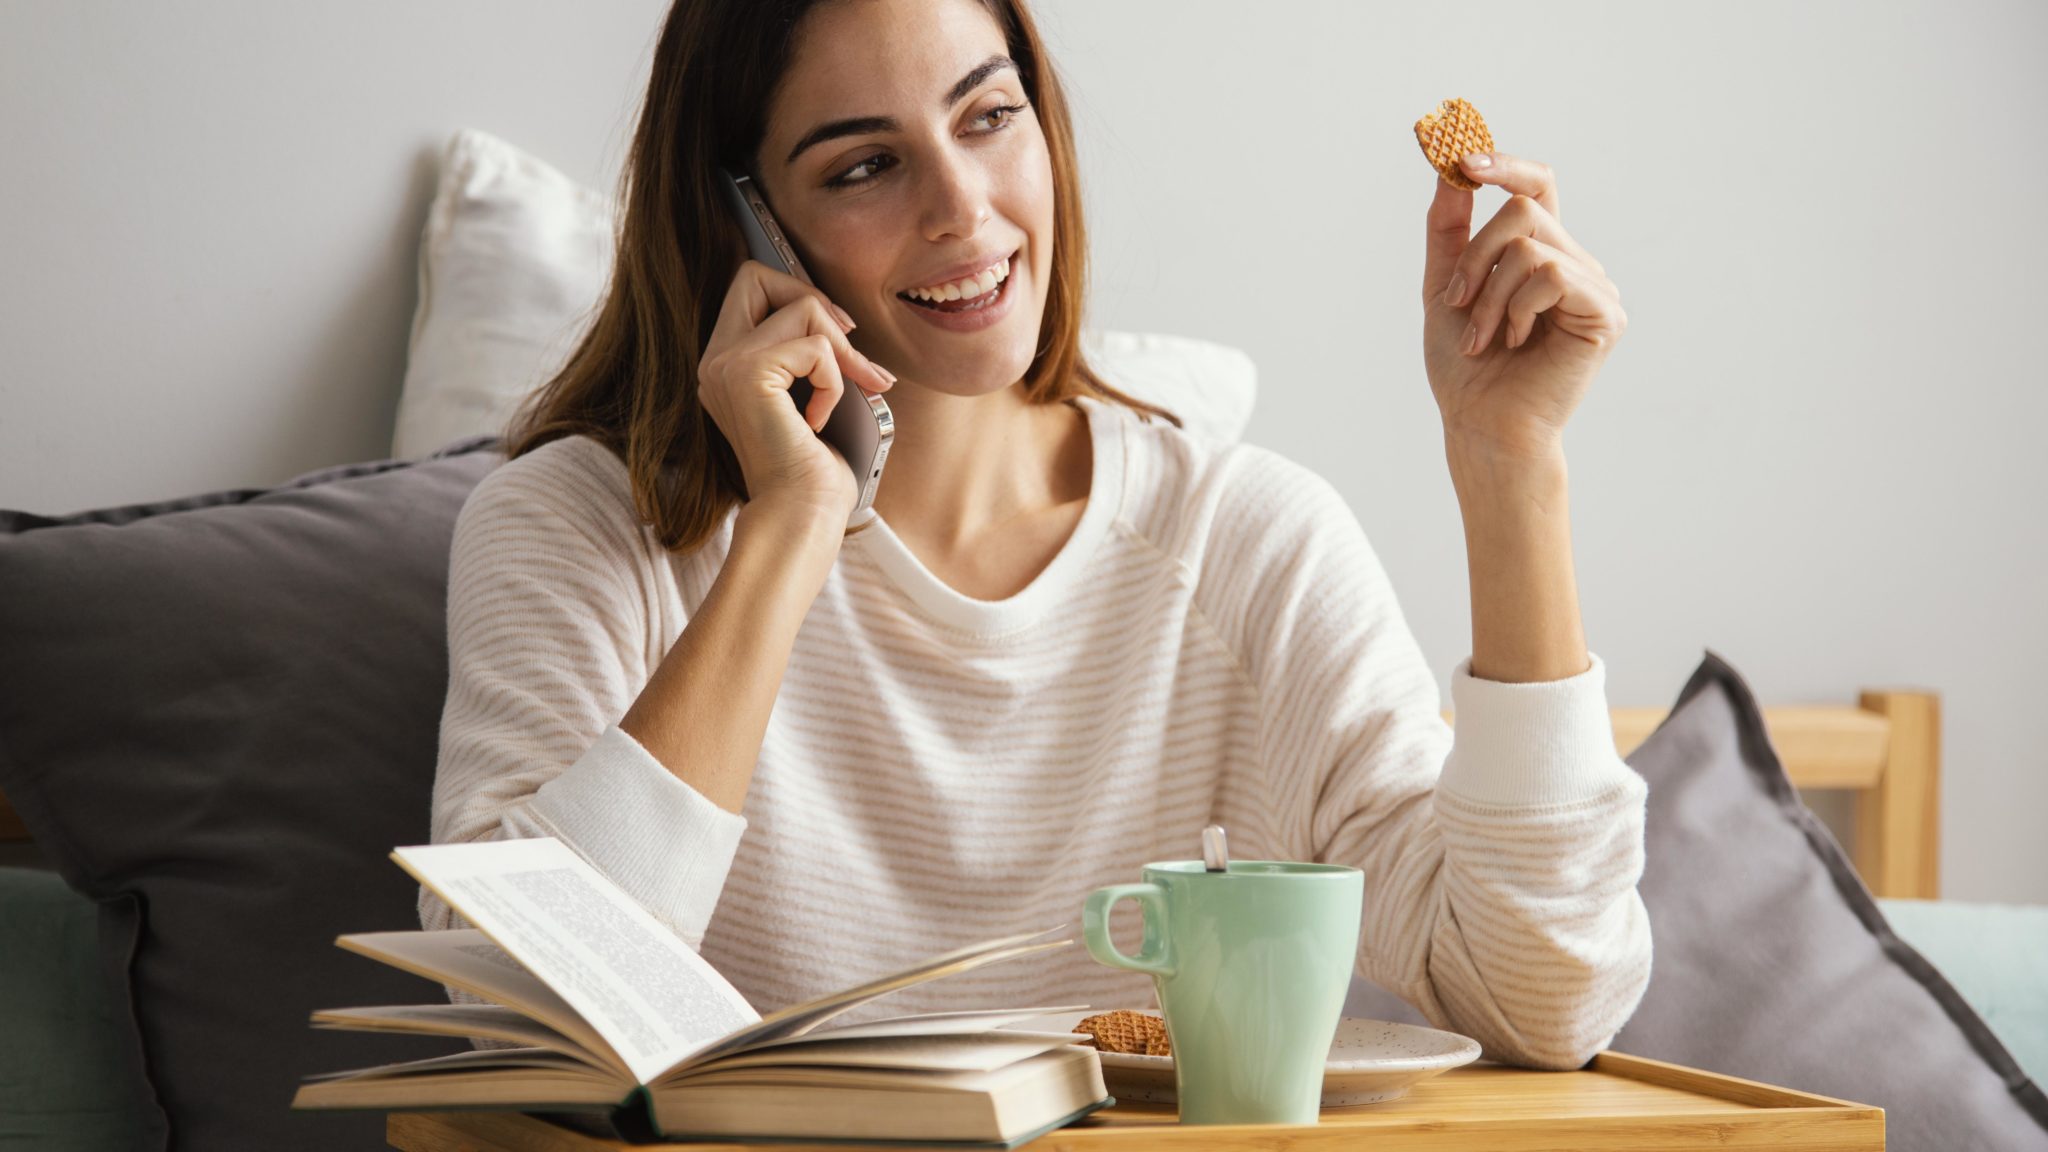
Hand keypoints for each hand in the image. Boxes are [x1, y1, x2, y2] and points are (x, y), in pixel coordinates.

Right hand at [697, 260, 895, 522]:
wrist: (800, 517)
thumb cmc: (813, 472)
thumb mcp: (809, 396)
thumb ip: (806, 354)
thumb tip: (841, 318)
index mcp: (724, 364)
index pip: (749, 285)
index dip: (795, 294)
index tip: (837, 335)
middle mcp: (714, 360)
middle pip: (758, 276)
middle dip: (814, 302)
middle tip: (848, 350)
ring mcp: (725, 366)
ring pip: (802, 307)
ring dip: (841, 353)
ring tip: (846, 396)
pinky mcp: (748, 375)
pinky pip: (816, 348)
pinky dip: (835, 382)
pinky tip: (818, 420)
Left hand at [1421, 153, 1624, 460]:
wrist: (1480, 423)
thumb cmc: (1465, 367)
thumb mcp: (1445, 285)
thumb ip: (1448, 227)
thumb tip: (1448, 166)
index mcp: (1540, 254)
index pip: (1537, 187)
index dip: (1506, 165)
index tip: (1463, 158)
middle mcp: (1574, 263)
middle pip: (1523, 211)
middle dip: (1475, 257)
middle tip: (1457, 304)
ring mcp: (1595, 287)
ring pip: (1531, 245)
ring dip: (1489, 294)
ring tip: (1483, 338)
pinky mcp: (1606, 313)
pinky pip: (1553, 275)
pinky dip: (1517, 307)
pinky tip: (1515, 342)